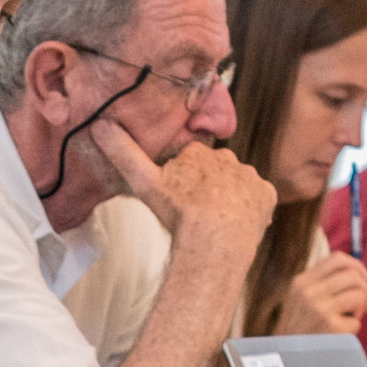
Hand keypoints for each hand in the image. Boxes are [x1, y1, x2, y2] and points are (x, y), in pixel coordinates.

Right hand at [91, 124, 274, 255]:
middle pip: (215, 172)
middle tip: (194, 211)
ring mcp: (250, 177)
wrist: (213, 241)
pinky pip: (257, 199)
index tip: (177, 197)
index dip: (183, 179)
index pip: (190, 161)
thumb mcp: (144, 182)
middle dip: (206, 186)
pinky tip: (236, 223)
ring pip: (237, 184)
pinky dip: (249, 209)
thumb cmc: (178, 213)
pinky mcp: (266, 195)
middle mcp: (228, 158)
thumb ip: (124, 154)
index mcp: (199, 152)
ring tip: (215, 221)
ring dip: (228, 198)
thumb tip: (99, 125)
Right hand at [273, 249, 366, 336]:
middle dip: (366, 289)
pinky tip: (340, 335)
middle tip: (364, 305)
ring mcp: (319, 309)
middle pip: (353, 275)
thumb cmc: (296, 332)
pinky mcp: (331, 327)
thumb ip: (321, 285)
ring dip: (360, 308)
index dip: (357, 266)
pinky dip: (353, 329)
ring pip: (359, 294)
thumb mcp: (299, 301)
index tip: (365, 278)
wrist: (284, 361)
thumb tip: (358, 275)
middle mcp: (309, 292)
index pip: (337, 259)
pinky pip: (356, 322)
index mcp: (301, 282)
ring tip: (350, 319)